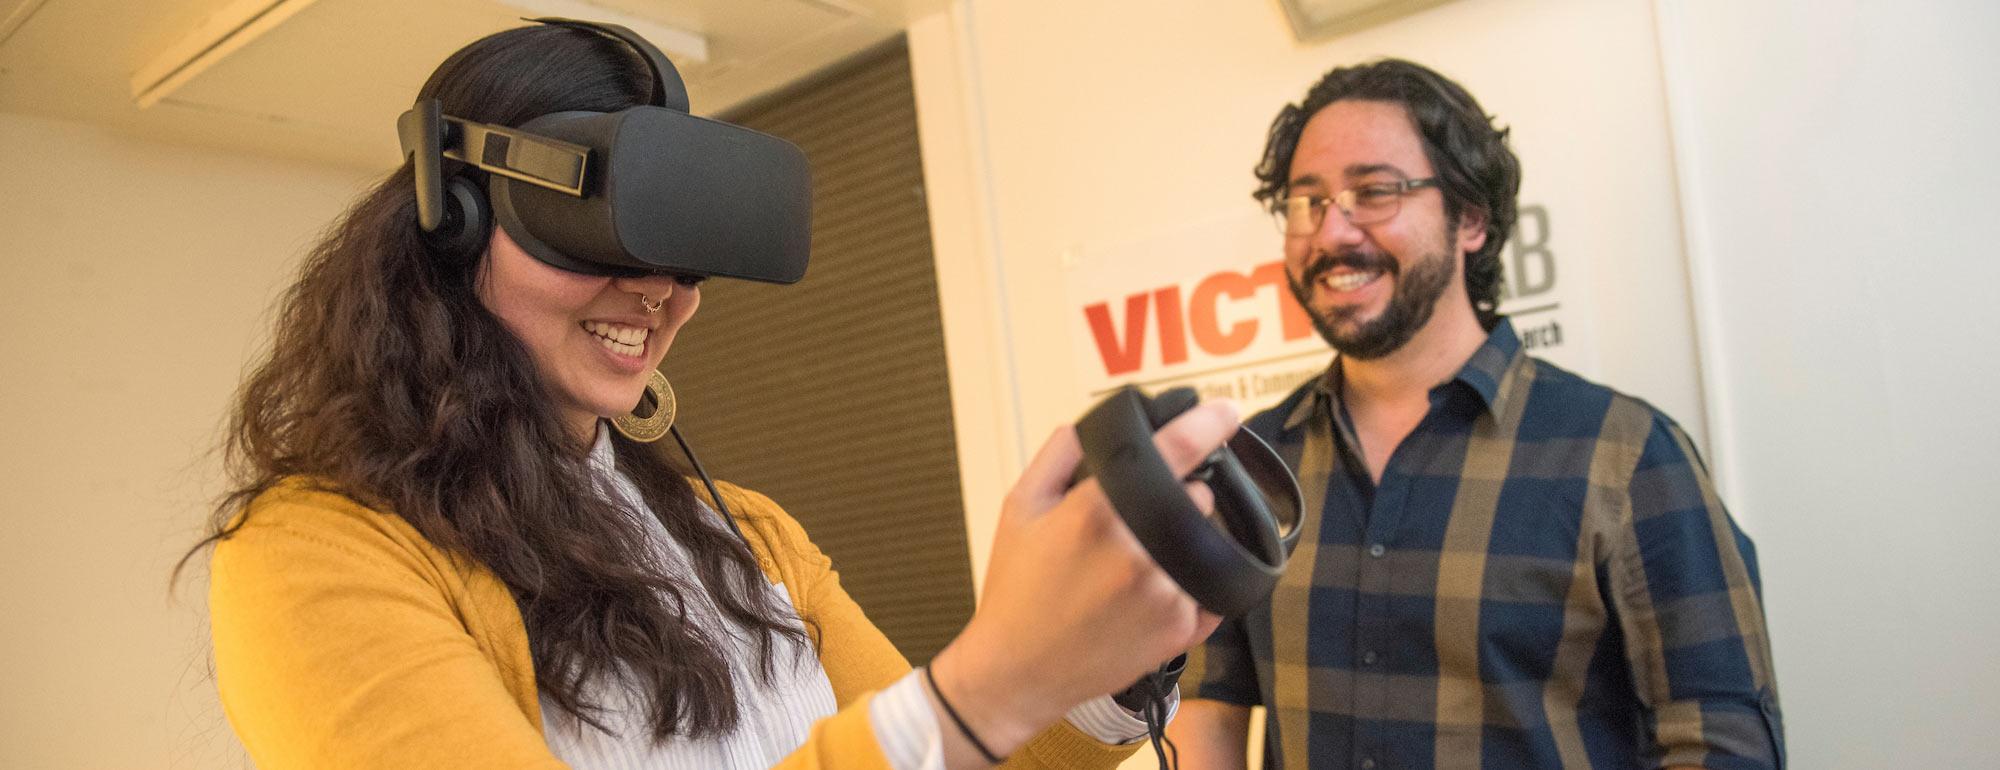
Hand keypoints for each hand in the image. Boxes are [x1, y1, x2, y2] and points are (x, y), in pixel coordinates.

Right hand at [929, 399, 1236, 757]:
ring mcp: (1164, 594)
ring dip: (1182, 541)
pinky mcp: (1179, 629)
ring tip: (1133, 565)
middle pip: (1196, 496)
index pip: (1175, 451)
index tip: (1227, 411)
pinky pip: (1206, 587)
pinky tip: (1146, 595)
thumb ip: (1060, 453)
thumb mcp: (1019, 506)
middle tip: (1135, 522)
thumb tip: (1101, 424)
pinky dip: (1187, 582)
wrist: (1017, 671)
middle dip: (1178, 496)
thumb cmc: (1017, 588)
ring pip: (1204, 541)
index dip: (1209, 423)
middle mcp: (1137, 552)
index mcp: (1097, 513)